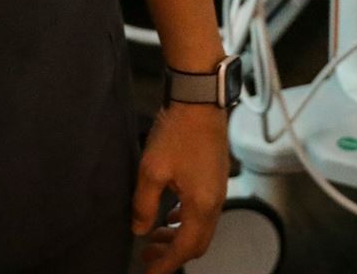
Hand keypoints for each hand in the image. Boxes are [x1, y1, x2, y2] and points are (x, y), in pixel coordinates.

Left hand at [131, 102, 229, 271]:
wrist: (199, 100)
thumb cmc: (178, 132)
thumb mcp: (152, 170)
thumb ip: (144, 204)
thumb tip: (139, 229)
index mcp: (202, 205)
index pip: (184, 249)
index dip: (166, 265)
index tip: (148, 272)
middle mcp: (215, 202)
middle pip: (197, 243)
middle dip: (172, 255)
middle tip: (147, 256)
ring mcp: (217, 190)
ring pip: (200, 228)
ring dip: (178, 237)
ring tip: (154, 236)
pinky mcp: (215, 178)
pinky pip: (203, 212)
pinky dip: (185, 221)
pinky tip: (169, 213)